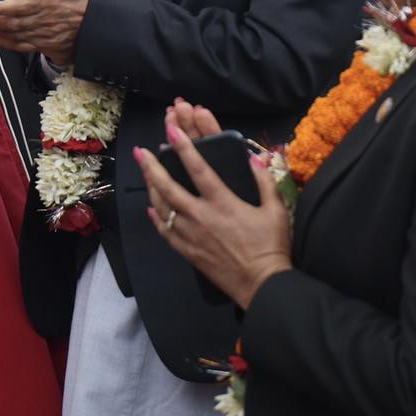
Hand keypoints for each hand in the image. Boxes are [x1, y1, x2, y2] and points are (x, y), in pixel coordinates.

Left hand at [134, 101, 292, 309]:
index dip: (184, 147)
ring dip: (151, 188)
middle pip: (169, 187)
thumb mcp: (275, 210)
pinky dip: (157, 218)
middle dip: (152, 167)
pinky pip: (166, 232)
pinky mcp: (188, 251)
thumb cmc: (270, 246)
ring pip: (163, 207)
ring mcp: (191, 235)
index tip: (171, 131)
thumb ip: (264, 181)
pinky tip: (152, 208)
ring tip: (145, 174)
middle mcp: (201, 216)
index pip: (198, 168)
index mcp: (222, 203)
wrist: (262, 284)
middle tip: (140, 152)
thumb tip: (255, 157)